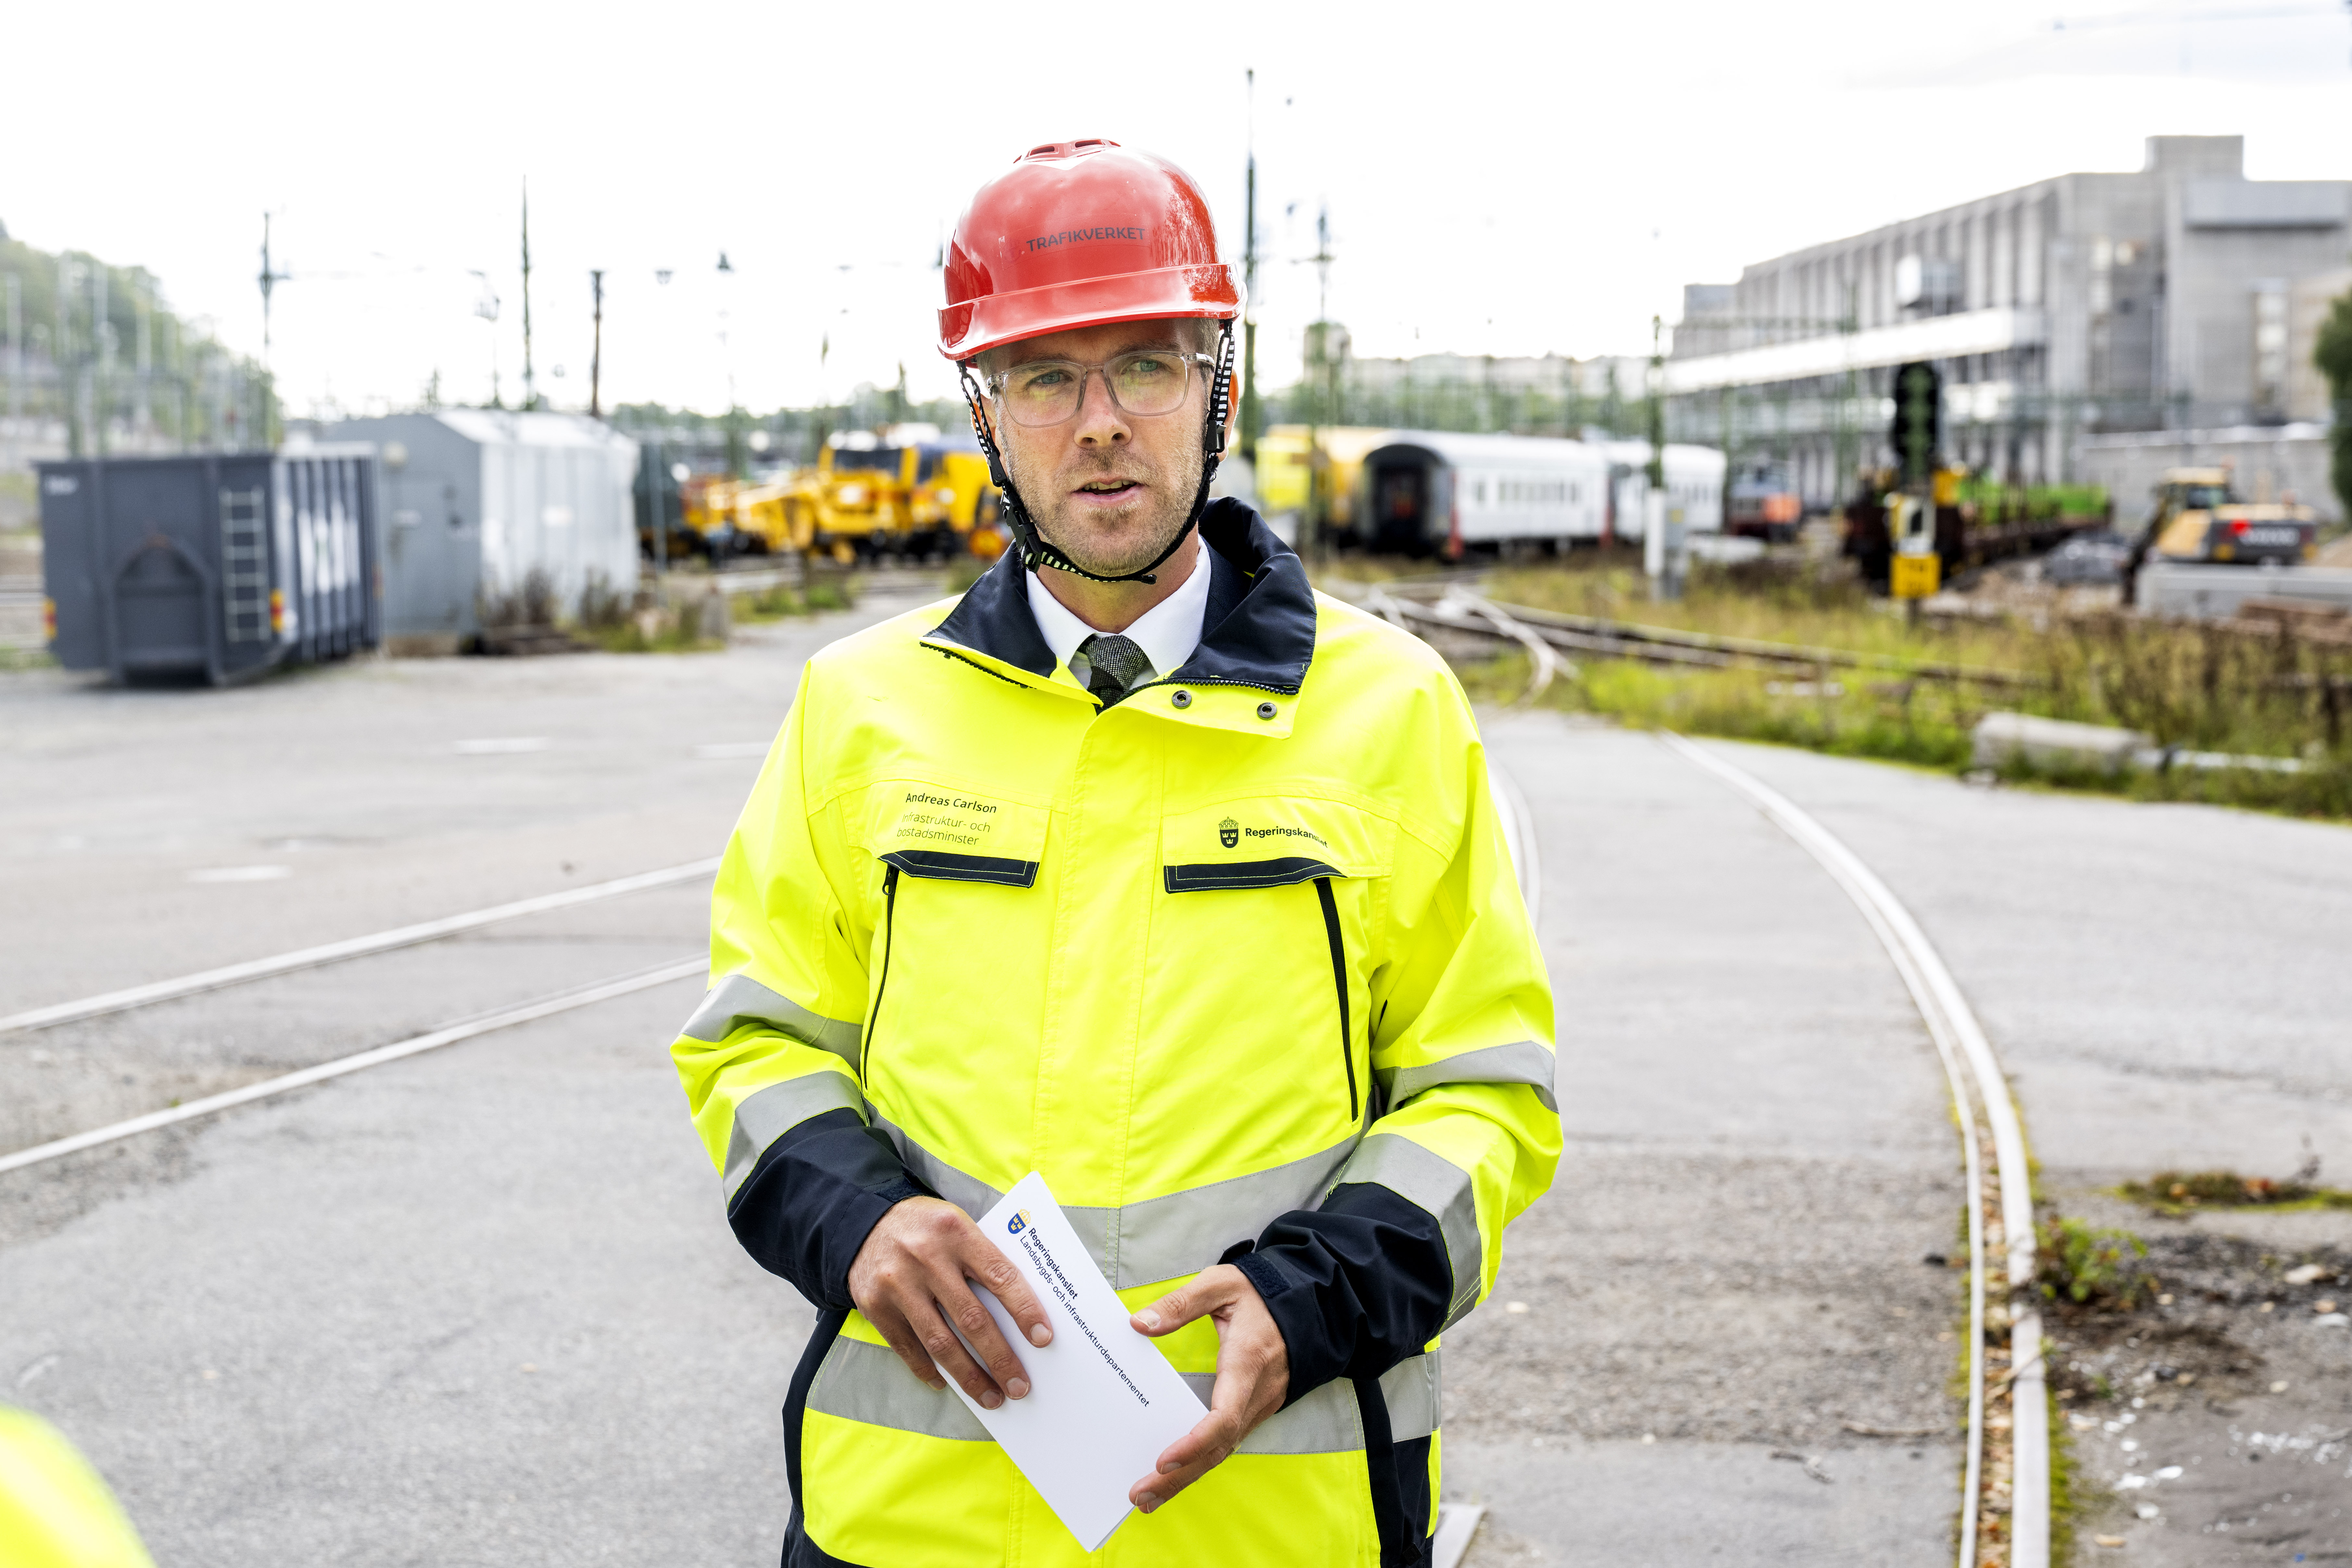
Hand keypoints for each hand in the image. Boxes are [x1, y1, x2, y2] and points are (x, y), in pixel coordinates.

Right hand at [847, 1197, 1052, 1408]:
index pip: (1000, 1276)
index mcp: (956, 1233)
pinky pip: (906, 1347)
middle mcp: (926, 1258)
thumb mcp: (959, 1226)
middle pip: (972, 1319)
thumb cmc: (927, 1228)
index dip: (1025, 1309)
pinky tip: (946, 1383)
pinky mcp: (875, 1305)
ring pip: (940, 1342)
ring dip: (969, 1376)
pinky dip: (928, 1370)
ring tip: (991, 1397)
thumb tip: (1020, 1313)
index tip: (1043, 1339)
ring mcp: (897, 1284)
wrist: (863, 1222)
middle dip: (1000, 1358)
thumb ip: (983, 1260)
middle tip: (1020, 1386)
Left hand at [1126, 1264, 1289, 1513]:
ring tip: (1148, 1498)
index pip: (1224, 1416)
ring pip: (1222, 1451)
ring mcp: (1259, 1407)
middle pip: (1218, 1447)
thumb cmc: (1260, 1294)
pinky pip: (1227, 1443)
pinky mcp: (1255, 1411)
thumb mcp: (1220, 1285)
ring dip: (1186, 1477)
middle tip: (1141, 1496)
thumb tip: (1139, 1325)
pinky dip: (1200, 1463)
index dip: (1194, 1442)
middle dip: (1180, 1476)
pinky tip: (1175, 1475)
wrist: (1308, 1304)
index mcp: (1247, 1363)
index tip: (1163, 1460)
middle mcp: (1256, 1394)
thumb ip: (1181, 1304)